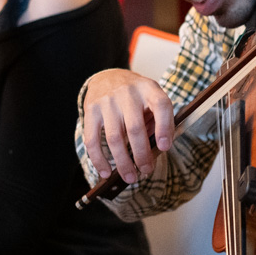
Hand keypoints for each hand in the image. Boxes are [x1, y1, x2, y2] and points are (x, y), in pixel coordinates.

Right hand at [81, 69, 174, 183]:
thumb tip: (158, 150)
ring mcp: (107, 101)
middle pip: (135, 128)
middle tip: (146, 171)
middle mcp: (128, 93)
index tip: (165, 147)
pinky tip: (106, 172)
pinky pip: (92, 140)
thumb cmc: (136, 96)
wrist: (107, 77)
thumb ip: (159, 120)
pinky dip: (99, 159)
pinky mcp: (90, 111)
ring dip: (123, 162)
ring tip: (130, 177)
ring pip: (114, 138)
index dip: (164, 127)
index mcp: (148, 89)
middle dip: (142, 154)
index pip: (161, 105)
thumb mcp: (152, 98)